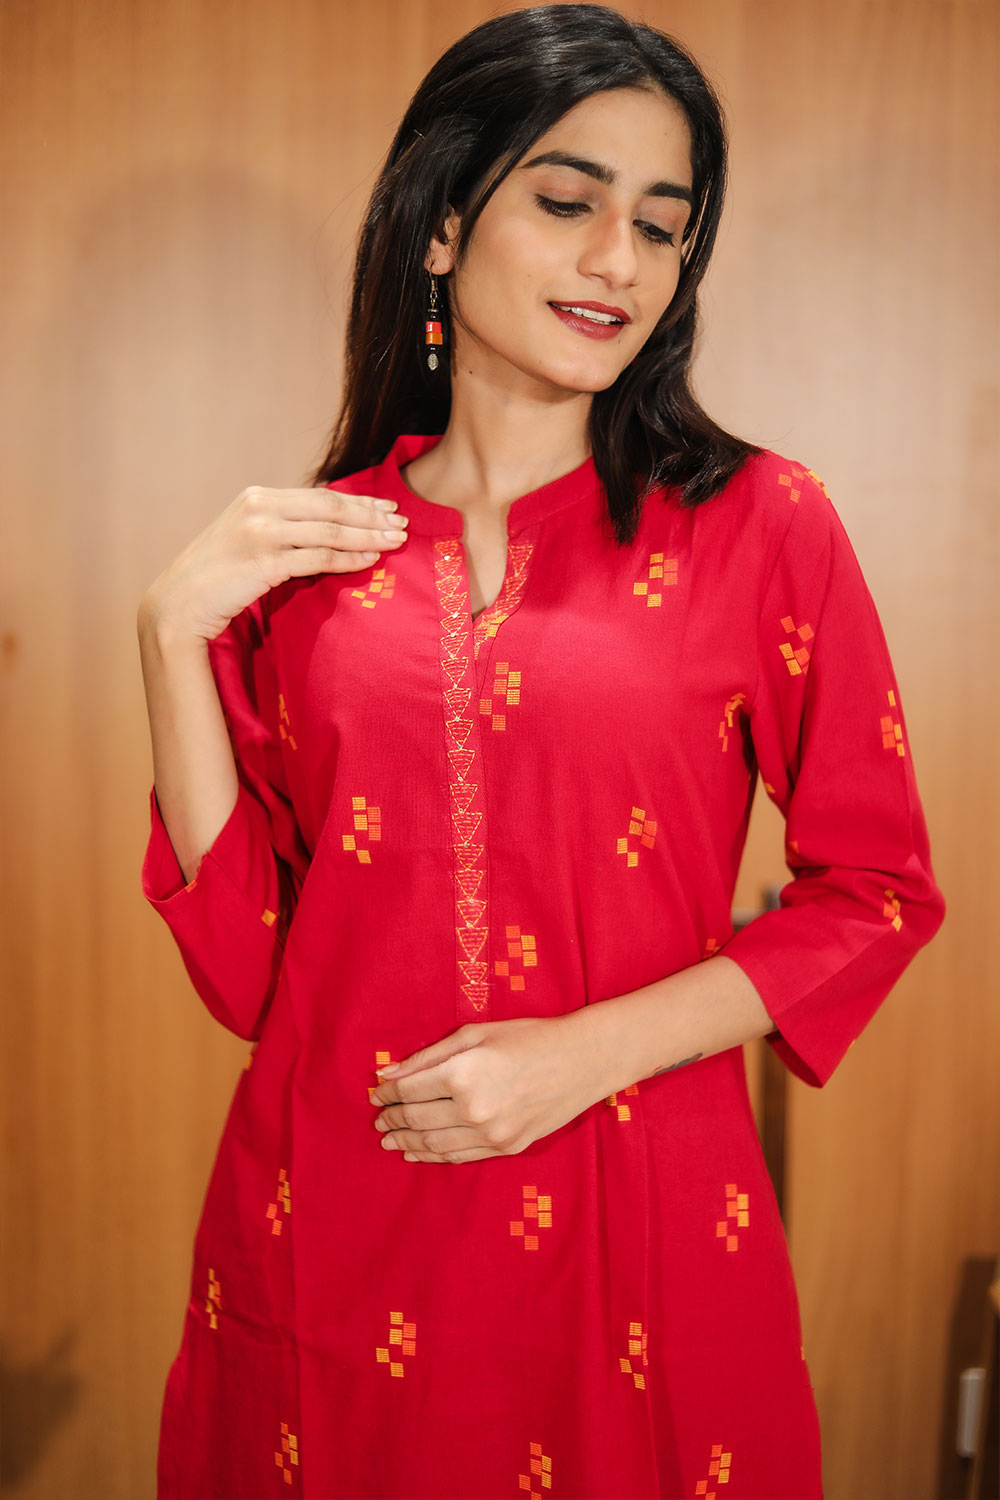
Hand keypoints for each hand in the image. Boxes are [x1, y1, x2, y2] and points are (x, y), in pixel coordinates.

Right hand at [138, 484, 409, 644]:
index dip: (358, 501)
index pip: (320, 495)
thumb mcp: (247, 540)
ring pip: (329, 530)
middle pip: (330, 507)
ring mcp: (261, 532)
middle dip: (371, 515)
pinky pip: (318, 558)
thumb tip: (325, 529)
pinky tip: (371, 560)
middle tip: (403, 523)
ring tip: (396, 541)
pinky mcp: (264, 561)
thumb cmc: (216, 579)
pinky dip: (348, 558)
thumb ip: (281, 529)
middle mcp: (259, 507)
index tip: (387, 506)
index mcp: (257, 497)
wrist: (179, 605)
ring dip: (368, 536)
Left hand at [369, 1015, 611, 1163]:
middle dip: (392, 1120)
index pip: (409, 1091)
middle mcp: (473, 1109)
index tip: (376, 1094)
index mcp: (463, 1074)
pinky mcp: (506, 1148)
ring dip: (406, 1142)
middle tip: (377, 1120)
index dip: (387, 1094)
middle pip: (417, 1119)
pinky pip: (459, 1157)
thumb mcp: (476, 1034)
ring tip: (389, 1140)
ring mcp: (491, 1134)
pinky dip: (433, 1156)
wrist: (581, 1061)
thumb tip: (388, 1073)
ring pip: (434, 1145)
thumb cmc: (528, 1037)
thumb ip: (428, 1056)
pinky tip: (418, 1152)